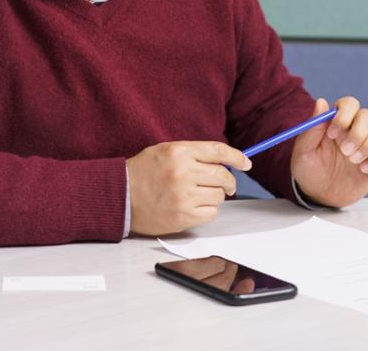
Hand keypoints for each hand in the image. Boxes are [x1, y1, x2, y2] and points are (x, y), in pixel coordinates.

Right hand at [126, 140, 251, 235]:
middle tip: (226, 185)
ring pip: (218, 196)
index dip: (237, 157)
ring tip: (198, 195)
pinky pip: (211, 213)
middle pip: (223, 176)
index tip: (246, 163)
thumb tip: (222, 161)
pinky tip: (194, 206)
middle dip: (229, 182)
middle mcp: (183, 172)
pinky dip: (207, 211)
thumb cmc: (143, 172)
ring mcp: (183, 195)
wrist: (121, 195)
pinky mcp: (183, 216)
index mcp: (179, 151)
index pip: (218, 151)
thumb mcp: (166, 151)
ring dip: (214, 196)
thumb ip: (193, 153)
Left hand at [290, 96, 367, 207]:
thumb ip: (312, 127)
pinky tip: (363, 170)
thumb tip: (321, 101)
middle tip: (344, 151)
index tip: (332, 134)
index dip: (344, 115)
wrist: (318, 195)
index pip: (349, 104)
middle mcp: (355, 130)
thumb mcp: (304, 150)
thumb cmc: (308, 169)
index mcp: (337, 121)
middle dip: (358, 132)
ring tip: (352, 161)